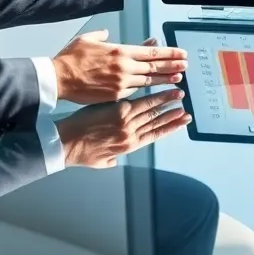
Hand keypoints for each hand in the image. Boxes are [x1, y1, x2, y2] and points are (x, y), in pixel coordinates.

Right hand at [52, 30, 187, 102]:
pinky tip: (156, 90)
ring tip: (178, 78)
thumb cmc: (71, 59)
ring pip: (149, 81)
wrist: (58, 79)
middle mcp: (124, 67)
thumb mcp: (88, 39)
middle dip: (173, 65)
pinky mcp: (115, 96)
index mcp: (120, 51)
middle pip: (155, 67)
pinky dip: (147, 90)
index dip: (169, 53)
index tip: (181, 53)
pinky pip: (135, 92)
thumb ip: (102, 36)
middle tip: (186, 65)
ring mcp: (121, 82)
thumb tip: (109, 34)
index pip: (151, 52)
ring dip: (165, 79)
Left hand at [57, 89, 191, 167]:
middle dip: (174, 117)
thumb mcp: (99, 162)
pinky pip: (141, 103)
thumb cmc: (80, 153)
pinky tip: (163, 92)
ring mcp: (126, 123)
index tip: (181, 124)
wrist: (66, 144)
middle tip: (187, 111)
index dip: (170, 129)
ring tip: (180, 96)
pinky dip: (154, 97)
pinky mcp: (119, 111)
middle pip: (157, 123)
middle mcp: (131, 135)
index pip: (154, 135)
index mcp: (128, 147)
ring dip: (168, 104)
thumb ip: (110, 160)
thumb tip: (114, 162)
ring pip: (153, 112)